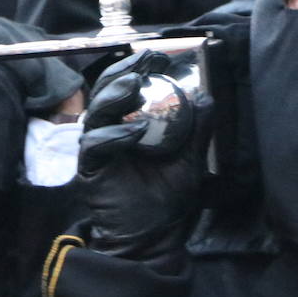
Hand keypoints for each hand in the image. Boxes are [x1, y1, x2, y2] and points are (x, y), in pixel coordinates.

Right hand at [77, 50, 210, 258]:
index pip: (125, 89)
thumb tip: (207, 97)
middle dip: (123, 72)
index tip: (158, 56)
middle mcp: (108, 134)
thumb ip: (197, 130)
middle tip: (146, 61)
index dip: (136, 68)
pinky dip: (114, 136)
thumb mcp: (190, 160)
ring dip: (114, 96)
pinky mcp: (90, 171)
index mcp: (127, 127)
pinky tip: (135, 132)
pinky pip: (95, 146)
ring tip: (135, 85)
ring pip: (95, 114)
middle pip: (105, 93)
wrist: (153, 240)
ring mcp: (97, 152)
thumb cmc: (166, 202)